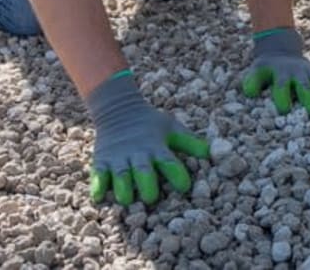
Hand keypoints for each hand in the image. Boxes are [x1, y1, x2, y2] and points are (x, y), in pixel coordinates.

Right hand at [85, 71, 208, 205]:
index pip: (169, 161)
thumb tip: (211, 154)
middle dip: (147, 185)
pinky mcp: (101, 161)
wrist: (118, 109)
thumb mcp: (172, 128)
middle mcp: (138, 153)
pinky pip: (98, 175)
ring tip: (127, 200)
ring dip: (123, 188)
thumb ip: (190, 142)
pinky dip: (98, 186)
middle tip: (151, 198)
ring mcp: (118, 158)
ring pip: (120, 176)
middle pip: (142, 171)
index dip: (177, 174)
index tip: (184, 187)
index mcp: (157, 146)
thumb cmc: (150, 124)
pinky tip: (99, 197)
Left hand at [241, 28, 309, 114]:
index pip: (281, 86)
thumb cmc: (267, 70)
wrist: (281, 52)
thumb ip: (252, 82)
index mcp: (280, 74)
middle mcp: (297, 72)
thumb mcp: (256, 72)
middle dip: (308, 97)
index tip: (284, 109)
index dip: (282, 96)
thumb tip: (250, 93)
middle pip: (303, 85)